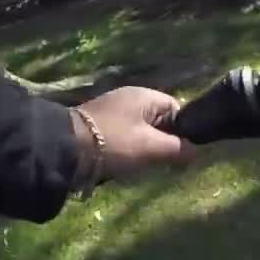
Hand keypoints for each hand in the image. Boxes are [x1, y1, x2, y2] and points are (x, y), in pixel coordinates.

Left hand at [72, 87, 197, 183]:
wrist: (63, 149)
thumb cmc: (114, 143)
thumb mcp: (152, 147)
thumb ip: (179, 148)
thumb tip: (197, 152)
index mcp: (145, 95)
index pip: (177, 109)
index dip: (183, 130)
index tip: (180, 151)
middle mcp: (129, 98)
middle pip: (160, 121)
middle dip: (164, 141)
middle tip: (163, 161)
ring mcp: (112, 110)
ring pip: (142, 130)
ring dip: (145, 147)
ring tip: (142, 164)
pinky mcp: (98, 124)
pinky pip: (124, 135)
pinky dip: (128, 148)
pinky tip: (124, 161)